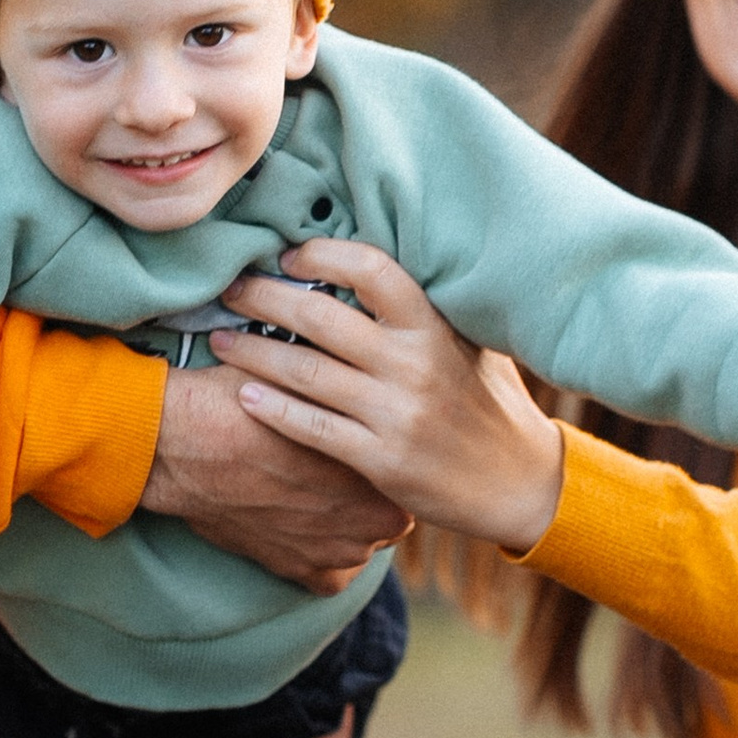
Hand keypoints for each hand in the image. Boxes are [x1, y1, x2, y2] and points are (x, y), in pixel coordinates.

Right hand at [141, 360, 409, 592]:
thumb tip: (366, 366)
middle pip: (389, 510)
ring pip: (362, 543)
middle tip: (339, 466)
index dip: (383, 447)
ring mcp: (334, 550)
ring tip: (316, 495)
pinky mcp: (297, 569)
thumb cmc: (245, 398)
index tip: (362, 435)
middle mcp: (367, 518)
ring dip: (348, 525)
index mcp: (378, 464)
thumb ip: (345, 383)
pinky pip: (331, 577)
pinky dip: (322, 557)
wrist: (183, 442)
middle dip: (371, 492)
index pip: (404, 462)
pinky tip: (304, 531)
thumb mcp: (308, 376)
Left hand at [211, 242, 565, 551]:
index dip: (321, 255)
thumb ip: (426, 308)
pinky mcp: (382, 460)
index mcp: (434, 326)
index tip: (290, 256)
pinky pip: (312, 428)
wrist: (517, 482)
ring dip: (252, 352)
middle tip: (230, 289)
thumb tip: (365, 263)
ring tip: (219, 338)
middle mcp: (414, 365)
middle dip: (264, 298)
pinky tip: (242, 395)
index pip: (370, 269)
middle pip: (320, 318)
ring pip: (305, 373)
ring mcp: (396, 414)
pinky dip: (271, 409)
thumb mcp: (470, 342)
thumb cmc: (489, 402)